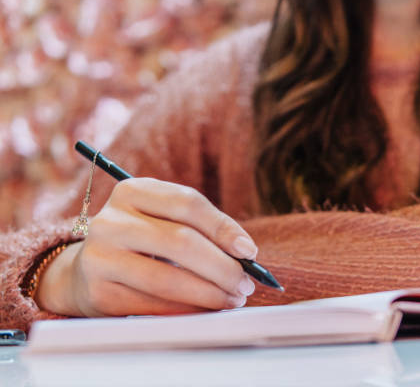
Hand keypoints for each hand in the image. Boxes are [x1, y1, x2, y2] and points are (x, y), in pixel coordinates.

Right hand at [35, 178, 257, 316]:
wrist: (88, 271)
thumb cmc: (143, 242)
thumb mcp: (164, 220)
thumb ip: (202, 229)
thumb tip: (246, 254)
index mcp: (132, 191)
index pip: (188, 203)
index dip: (224, 228)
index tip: (249, 251)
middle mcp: (111, 220)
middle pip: (181, 241)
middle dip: (222, 267)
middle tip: (246, 283)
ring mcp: (100, 256)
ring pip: (168, 279)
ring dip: (209, 293)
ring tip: (232, 298)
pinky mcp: (98, 292)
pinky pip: (153, 305)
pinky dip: (188, 310)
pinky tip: (206, 310)